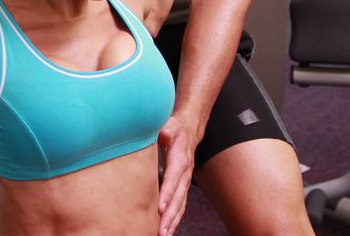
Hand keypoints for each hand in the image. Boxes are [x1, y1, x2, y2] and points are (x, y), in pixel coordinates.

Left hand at [157, 115, 196, 235]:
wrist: (189, 131)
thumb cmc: (175, 129)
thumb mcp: (170, 125)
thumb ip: (166, 129)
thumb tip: (163, 133)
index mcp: (180, 159)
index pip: (174, 178)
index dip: (168, 192)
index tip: (160, 206)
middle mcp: (185, 173)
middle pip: (179, 197)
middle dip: (170, 215)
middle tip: (161, 229)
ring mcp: (185, 182)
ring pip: (181, 205)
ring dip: (173, 220)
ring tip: (163, 234)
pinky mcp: (182, 187)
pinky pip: (180, 205)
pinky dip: (174, 219)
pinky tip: (167, 230)